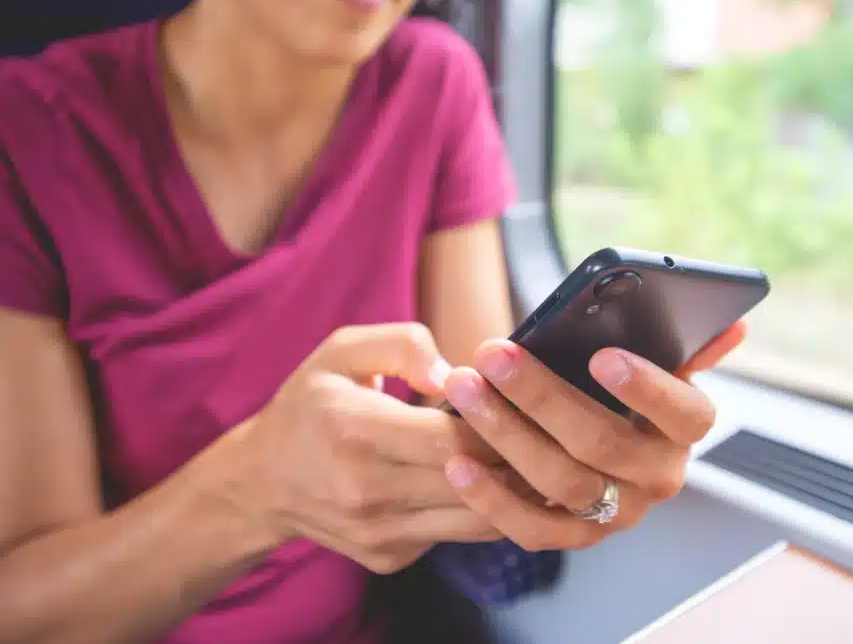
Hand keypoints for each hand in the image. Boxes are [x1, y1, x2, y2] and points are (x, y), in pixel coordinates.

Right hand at [222, 323, 504, 574]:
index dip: (496, 422)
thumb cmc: (309, 406)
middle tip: (541, 432)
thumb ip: (403, 346)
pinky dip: (480, 510)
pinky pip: (455, 536)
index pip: (449, 436)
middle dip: (516, 457)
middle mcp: (365, 490)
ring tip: (532, 458)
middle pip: (472, 481)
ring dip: (512, 490)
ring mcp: (377, 532)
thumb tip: (455, 376)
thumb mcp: (342, 352)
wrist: (260, 483)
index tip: (519, 403)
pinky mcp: (387, 557)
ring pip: (476, 519)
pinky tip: (488, 483)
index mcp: (354, 430)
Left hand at [440, 322, 746, 552]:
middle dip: (541, 395)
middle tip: (493, 355)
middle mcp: (659, 477)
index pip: (684, 412)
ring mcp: (619, 514)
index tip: (601, 355)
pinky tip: (458, 462)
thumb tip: (732, 326)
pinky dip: (492, 499)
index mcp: (684, 428)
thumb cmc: (617, 387)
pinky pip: (533, 528)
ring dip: (505, 434)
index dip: (647, 387)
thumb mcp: (654, 360)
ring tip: (462, 389)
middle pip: (602, 442)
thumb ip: (683, 342)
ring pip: (562, 482)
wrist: (593, 440)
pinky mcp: (576, 539)